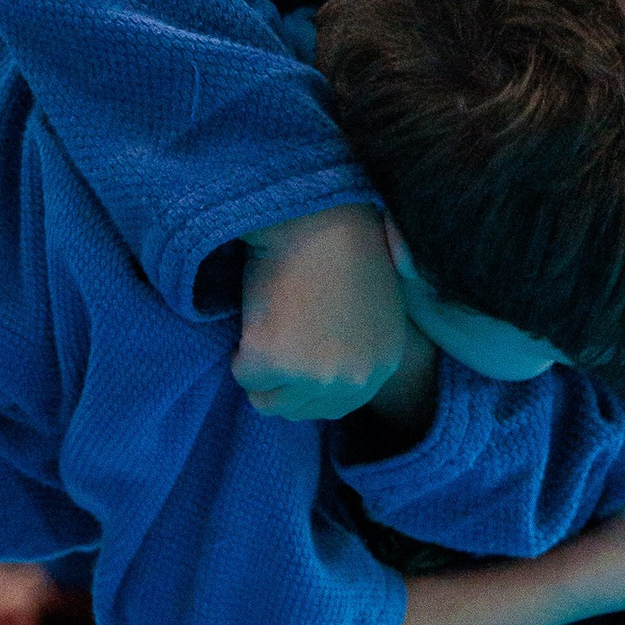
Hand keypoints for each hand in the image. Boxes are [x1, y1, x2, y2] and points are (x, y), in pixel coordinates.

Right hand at [236, 203, 405, 420]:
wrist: (315, 215)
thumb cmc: (338, 245)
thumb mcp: (369, 306)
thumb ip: (355, 347)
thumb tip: (319, 376)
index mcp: (384, 363)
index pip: (338, 405)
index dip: (307, 388)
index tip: (290, 368)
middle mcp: (356, 377)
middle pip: (301, 410)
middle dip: (279, 384)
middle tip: (271, 341)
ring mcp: (317, 374)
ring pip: (269, 400)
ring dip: (259, 369)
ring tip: (266, 325)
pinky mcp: (278, 362)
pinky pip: (244, 375)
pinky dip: (240, 350)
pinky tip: (257, 314)